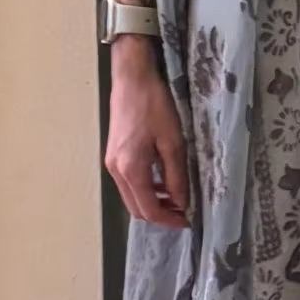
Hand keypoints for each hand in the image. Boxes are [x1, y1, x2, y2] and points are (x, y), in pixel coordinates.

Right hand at [106, 39, 189, 227]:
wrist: (132, 79)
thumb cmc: (153, 106)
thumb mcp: (173, 141)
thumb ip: (176, 175)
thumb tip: (181, 201)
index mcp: (131, 170)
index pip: (149, 209)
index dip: (169, 220)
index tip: (187, 220)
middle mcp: (116, 171)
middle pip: (136, 208)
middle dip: (160, 215)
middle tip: (183, 212)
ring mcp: (112, 163)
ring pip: (131, 197)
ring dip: (152, 202)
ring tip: (176, 197)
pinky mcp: (114, 155)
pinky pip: (128, 183)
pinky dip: (145, 189)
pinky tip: (162, 180)